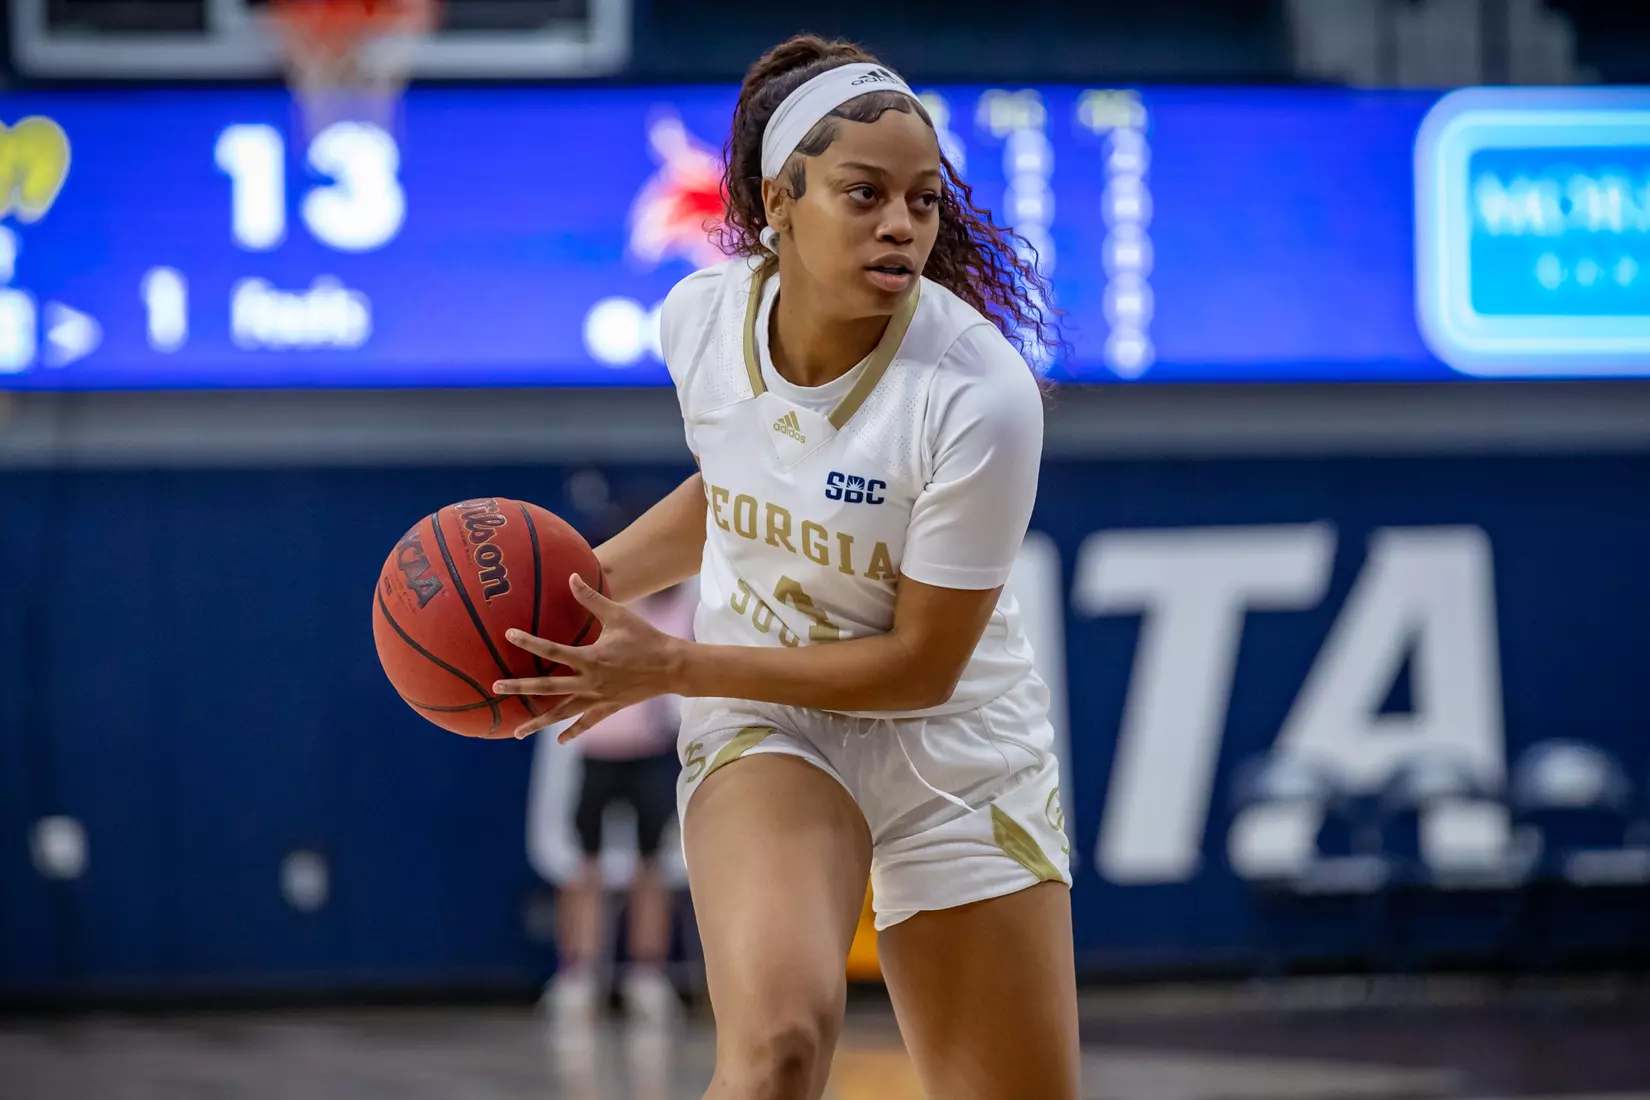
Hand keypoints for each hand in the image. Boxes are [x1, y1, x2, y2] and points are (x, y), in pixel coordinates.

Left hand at [495, 574, 686, 741]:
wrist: (672, 667)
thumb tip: (572, 577)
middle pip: (547, 688)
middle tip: (496, 687)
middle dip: (520, 688)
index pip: (551, 651)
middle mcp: (589, 682)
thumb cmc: (646, 638)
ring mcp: (598, 698)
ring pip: (562, 713)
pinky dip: (573, 732)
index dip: (528, 642)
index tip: (509, 635)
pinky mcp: (608, 708)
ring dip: (538, 722)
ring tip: (516, 732)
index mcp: (590, 658)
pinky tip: (560, 741)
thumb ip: (591, 599)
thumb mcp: (619, 614)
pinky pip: (587, 723)